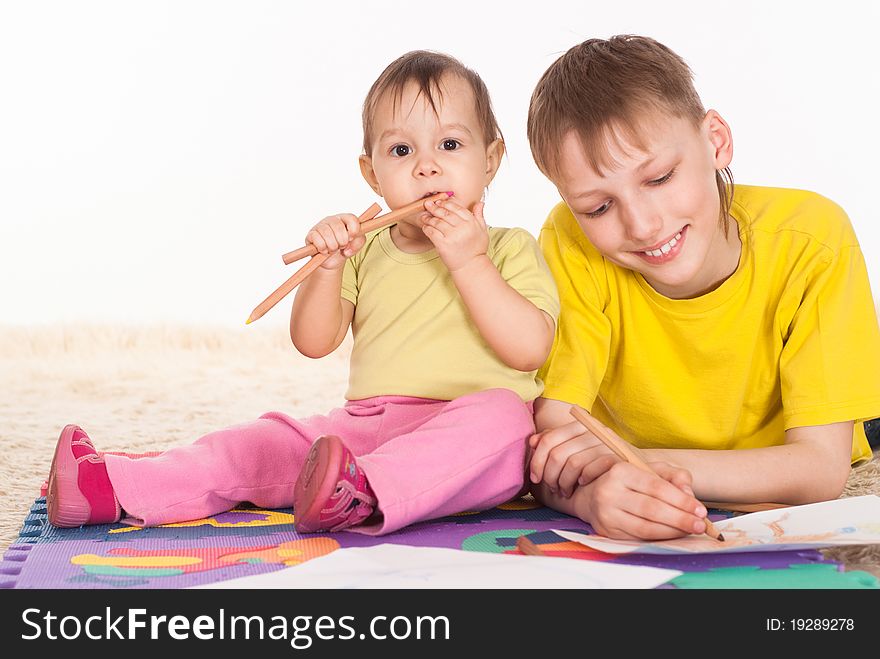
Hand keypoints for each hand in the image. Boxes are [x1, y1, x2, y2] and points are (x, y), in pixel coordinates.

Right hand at [305, 213, 364, 269]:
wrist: (331, 260)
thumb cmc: (343, 249)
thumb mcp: (355, 245)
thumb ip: (359, 241)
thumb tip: (349, 245)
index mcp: (344, 219)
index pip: (351, 218)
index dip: (354, 229)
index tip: (352, 238)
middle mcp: (332, 220)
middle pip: (338, 227)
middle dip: (342, 241)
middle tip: (341, 246)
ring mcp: (320, 226)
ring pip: (327, 233)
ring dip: (332, 246)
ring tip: (333, 249)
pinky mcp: (311, 234)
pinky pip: (317, 240)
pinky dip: (323, 248)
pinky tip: (324, 250)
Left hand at [421, 197, 489, 270]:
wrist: (471, 266)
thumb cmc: (476, 249)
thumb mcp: (482, 230)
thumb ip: (480, 215)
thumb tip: (480, 203)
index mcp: (471, 222)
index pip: (456, 208)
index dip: (446, 204)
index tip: (440, 202)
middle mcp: (462, 228)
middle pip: (445, 213)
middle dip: (435, 207)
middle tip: (428, 204)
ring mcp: (452, 236)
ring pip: (437, 222)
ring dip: (429, 218)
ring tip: (424, 216)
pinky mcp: (443, 244)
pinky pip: (432, 232)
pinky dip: (427, 228)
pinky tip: (425, 226)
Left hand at [528, 420, 617, 497]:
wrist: (638, 465)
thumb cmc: (601, 459)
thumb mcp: (577, 448)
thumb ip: (555, 442)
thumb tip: (532, 441)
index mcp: (579, 425)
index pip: (548, 439)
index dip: (537, 461)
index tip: (535, 478)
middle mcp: (591, 430)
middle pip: (557, 454)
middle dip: (549, 476)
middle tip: (552, 488)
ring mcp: (605, 442)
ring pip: (572, 463)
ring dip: (564, 482)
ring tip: (565, 491)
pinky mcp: (616, 456)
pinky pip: (591, 469)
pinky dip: (582, 479)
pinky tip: (581, 485)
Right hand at [572, 461, 707, 539]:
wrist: (594, 495)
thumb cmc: (630, 482)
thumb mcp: (651, 469)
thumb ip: (674, 476)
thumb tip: (689, 494)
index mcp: (621, 471)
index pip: (656, 487)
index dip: (680, 500)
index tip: (700, 510)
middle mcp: (609, 492)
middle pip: (651, 509)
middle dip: (680, 519)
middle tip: (700, 525)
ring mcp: (606, 513)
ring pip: (645, 527)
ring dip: (672, 531)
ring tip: (690, 530)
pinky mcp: (607, 531)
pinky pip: (638, 537)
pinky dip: (659, 538)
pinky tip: (673, 534)